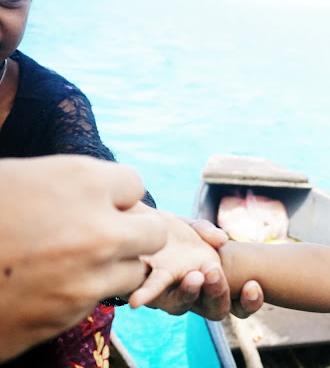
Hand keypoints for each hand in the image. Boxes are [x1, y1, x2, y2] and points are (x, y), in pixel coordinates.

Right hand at [0, 155, 166, 361]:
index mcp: (79, 180)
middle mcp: (97, 227)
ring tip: (80, 260)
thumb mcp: (13, 179)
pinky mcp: (72, 313)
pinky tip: (57, 284)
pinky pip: (105, 297)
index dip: (116, 194)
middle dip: (133, 229)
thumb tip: (95, 188)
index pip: (135, 183)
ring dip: (117, 263)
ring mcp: (89, 275)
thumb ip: (61, 182)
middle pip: (152, 228)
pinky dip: (91, 290)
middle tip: (105, 232)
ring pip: (136, 267)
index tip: (101, 202)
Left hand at [143, 218, 263, 319]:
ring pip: (184, 307)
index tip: (252, 284)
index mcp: (217, 284)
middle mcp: (197, 298)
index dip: (250, 300)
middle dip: (218, 292)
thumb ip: (206, 231)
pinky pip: (151, 296)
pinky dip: (147, 295)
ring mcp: (172, 297)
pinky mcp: (147, 289)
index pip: (241, 303)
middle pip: (216, 309)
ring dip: (190, 293)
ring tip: (193, 276)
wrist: (143, 229)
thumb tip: (222, 240)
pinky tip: (138, 299)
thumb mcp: (193, 227)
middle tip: (213, 270)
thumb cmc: (175, 234)